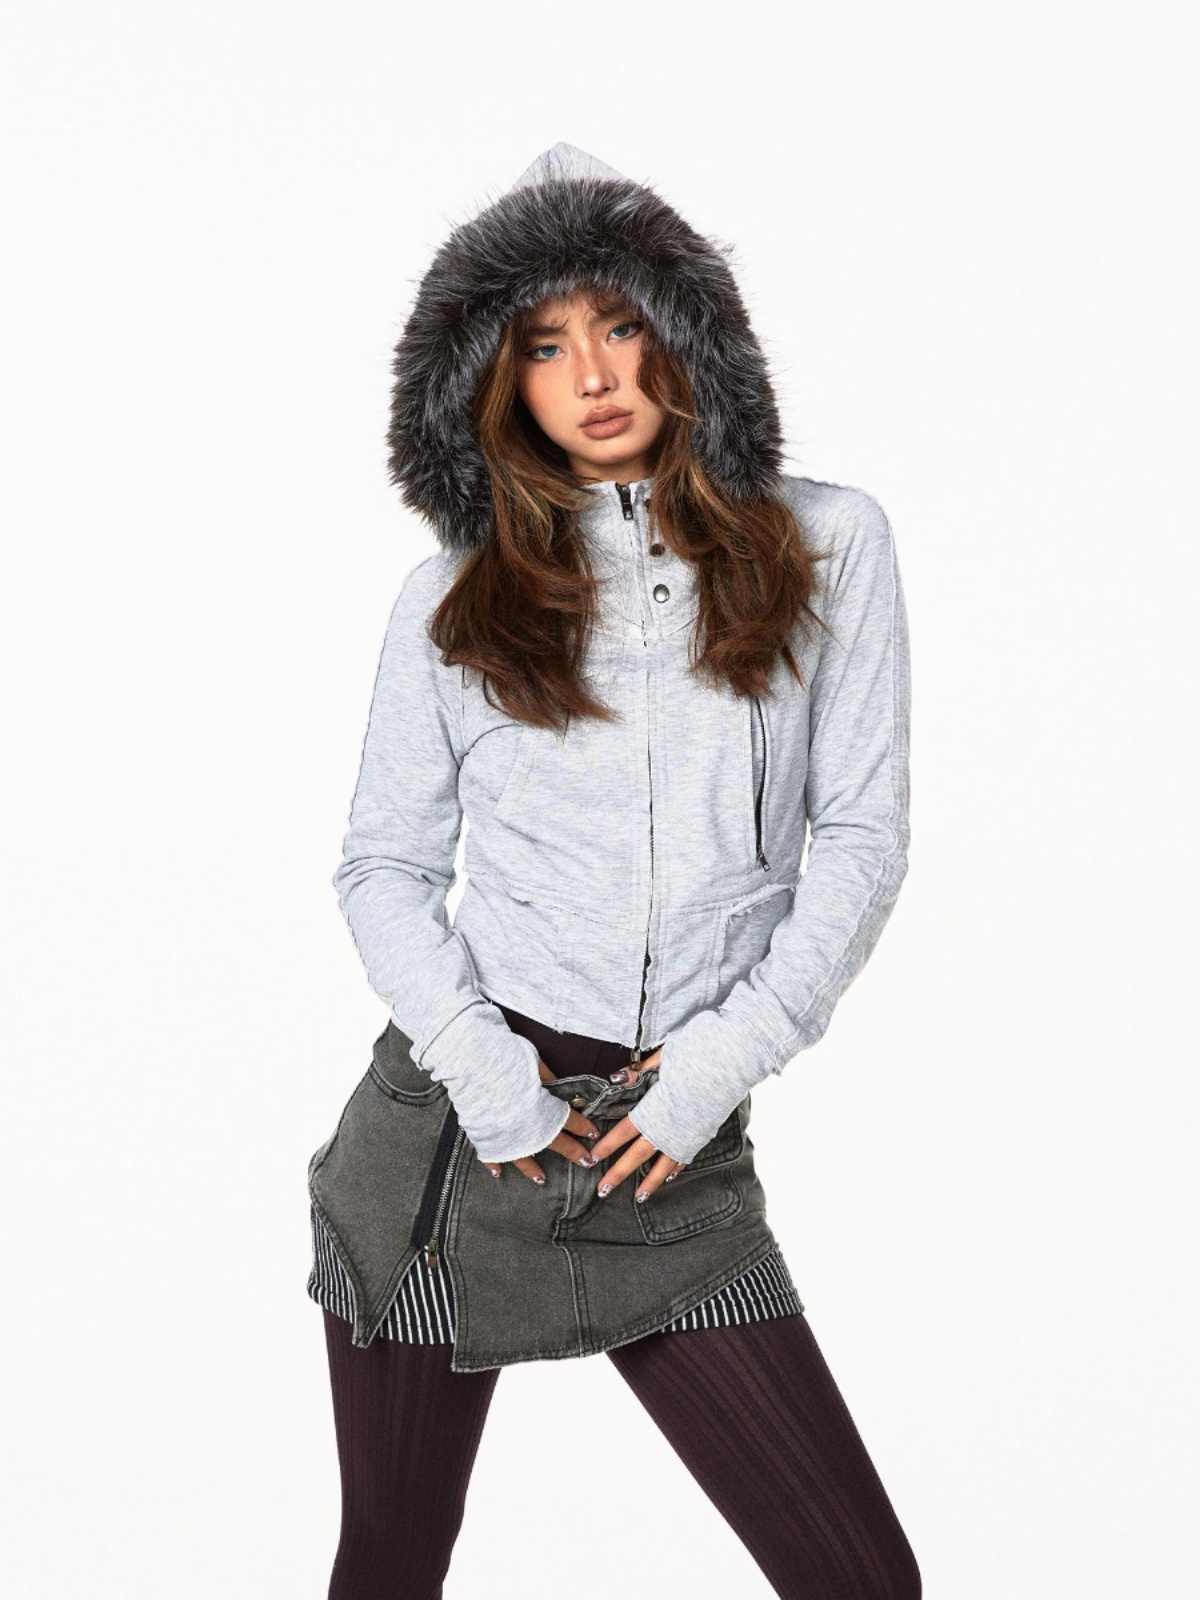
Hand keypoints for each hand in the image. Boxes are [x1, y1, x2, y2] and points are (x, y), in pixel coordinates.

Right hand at [476, 1056, 601, 1185]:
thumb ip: (547, 1077)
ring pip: (522, 1157)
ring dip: (533, 1169)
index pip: (569, 1119)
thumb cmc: (505, 1055)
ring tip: (541, 1179)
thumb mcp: (534, 1062)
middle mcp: (526, 1126)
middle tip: (586, 1162)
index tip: (593, 1133)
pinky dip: (494, 1164)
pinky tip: (497, 1173)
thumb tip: (557, 1085)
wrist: (470, 1058)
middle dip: (572, 1152)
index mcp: (542, 1107)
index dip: (583, 1126)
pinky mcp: (482, 1135)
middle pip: (554, 1142)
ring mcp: (503, 1134)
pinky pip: (490, 1155)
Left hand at [584, 1047, 688, 1202]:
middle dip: (619, 1173)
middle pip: (638, 1155)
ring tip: (638, 1197)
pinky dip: (675, 1168)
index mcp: (655, 1108)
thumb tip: (617, 1078)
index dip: (607, 1145)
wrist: (733, 1062)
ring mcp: (686, 1134)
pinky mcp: (701, 1134)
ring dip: (650, 1182)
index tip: (593, 1157)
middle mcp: (669, 1126)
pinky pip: (685, 1156)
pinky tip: (668, 1177)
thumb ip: (639, 1071)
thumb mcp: (663, 1058)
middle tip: (603, 1190)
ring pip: (664, 1164)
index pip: (624, 1131)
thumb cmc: (697, 1056)